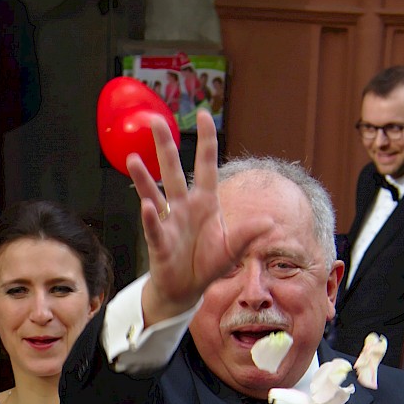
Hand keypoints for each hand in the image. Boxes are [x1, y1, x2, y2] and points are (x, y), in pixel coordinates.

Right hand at [131, 109, 269, 326]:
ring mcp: (169, 221)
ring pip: (155, 192)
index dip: (206, 140)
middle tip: (155, 121)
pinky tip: (148, 205)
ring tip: (133, 159)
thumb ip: (248, 234)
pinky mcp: (159, 242)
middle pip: (173, 170)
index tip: (204, 115)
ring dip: (144, 176)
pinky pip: (154, 227)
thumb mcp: (233, 250)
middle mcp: (184, 206)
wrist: (186, 289)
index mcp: (205, 202)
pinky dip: (151, 217)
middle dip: (165, 145)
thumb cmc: (207, 264)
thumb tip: (270, 222)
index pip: (206, 165)